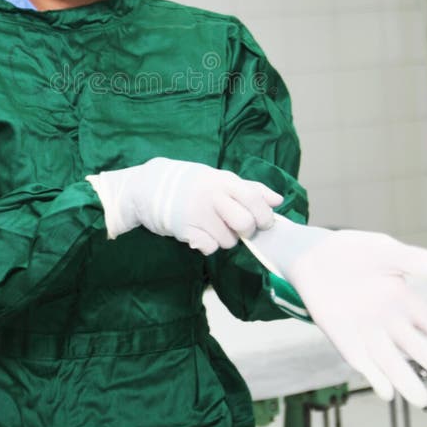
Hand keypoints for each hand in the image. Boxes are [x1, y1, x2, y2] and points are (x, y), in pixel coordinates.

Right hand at [87, 158, 282, 253]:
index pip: (254, 198)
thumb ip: (250, 188)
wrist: (148, 186)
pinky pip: (209, 248)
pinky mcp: (184, 229)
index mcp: (223, 180)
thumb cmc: (190, 183)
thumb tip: (278, 200)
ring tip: (211, 227)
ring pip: (228, 241)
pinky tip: (199, 234)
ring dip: (224, 239)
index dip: (264, 215)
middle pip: (245, 225)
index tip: (264, 222)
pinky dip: (207, 245)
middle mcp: (211, 195)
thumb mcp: (218, 179)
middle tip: (237, 228)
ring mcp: (197, 213)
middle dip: (246, 232)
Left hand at [249, 220, 426, 407]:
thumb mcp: (384, 250)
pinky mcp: (343, 338)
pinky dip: (372, 375)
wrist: (313, 255)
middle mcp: (389, 322)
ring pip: (391, 362)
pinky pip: (360, 360)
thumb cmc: (354, 252)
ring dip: (405, 380)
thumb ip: (410, 260)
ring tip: (421, 399)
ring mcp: (366, 333)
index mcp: (405, 301)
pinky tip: (385, 390)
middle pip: (417, 349)